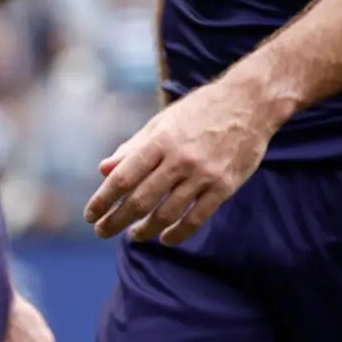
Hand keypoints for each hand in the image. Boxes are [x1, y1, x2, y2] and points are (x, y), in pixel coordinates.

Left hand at [84, 79, 275, 244]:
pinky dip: (178, 234)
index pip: (123, 178)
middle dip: (116, 221)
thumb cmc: (201, 109)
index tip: (90, 215)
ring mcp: (204, 174)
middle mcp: (180, 159)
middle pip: (140, 200)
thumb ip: (133, 147)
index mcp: (161, 140)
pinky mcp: (224, 186)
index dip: (103, 200)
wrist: (251, 102)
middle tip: (102, 232)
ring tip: (134, 235)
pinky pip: (197, 218)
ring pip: (167, 214)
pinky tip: (166, 238)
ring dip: (145, 230)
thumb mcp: (163, 121)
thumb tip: (103, 170)